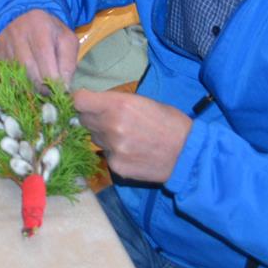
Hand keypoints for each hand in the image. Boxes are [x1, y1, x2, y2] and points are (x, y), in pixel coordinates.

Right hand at [0, 9, 79, 88]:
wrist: (24, 17)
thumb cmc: (50, 32)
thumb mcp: (67, 40)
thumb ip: (68, 62)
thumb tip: (63, 87)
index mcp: (39, 27)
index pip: (43, 56)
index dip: (52, 78)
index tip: (60, 91)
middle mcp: (18, 34)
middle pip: (27, 68)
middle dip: (40, 87)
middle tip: (50, 95)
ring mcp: (3, 45)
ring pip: (14, 75)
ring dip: (27, 88)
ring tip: (38, 92)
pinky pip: (2, 76)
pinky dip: (13, 86)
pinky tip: (23, 87)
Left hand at [71, 90, 192, 183]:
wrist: (188, 154)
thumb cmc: (169, 122)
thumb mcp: (142, 101)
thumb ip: (115, 102)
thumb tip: (95, 103)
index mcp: (118, 105)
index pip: (79, 101)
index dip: (80, 100)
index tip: (85, 102)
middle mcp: (111, 126)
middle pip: (84, 120)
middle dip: (93, 118)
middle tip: (109, 119)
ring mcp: (113, 149)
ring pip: (94, 139)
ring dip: (104, 136)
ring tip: (127, 137)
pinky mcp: (117, 167)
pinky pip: (106, 155)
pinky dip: (114, 153)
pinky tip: (132, 152)